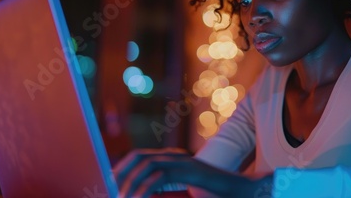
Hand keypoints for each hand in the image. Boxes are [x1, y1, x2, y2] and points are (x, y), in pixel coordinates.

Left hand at [113, 148, 260, 197]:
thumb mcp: (183, 191)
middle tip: (111, 191)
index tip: (110, 183)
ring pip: (147, 165)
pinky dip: (145, 189)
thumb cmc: (213, 194)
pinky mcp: (190, 171)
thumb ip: (165, 188)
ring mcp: (184, 161)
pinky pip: (160, 176)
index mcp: (172, 159)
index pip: (141, 156)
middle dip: (121, 172)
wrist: (239, 192)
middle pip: (139, 156)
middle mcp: (176, 156)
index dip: (123, 167)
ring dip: (131, 182)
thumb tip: (144, 193)